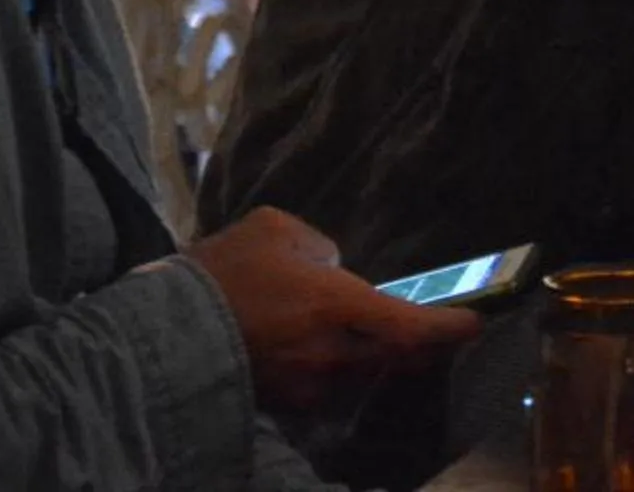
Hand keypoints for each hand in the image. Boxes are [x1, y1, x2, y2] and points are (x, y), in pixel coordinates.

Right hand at [187, 208, 481, 411]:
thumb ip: (317, 246)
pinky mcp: (281, 403)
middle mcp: (332, 355)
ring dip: (374, 356)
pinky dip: (336, 368)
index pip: (412, 326)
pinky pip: (325, 385)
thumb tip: (332, 267)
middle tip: (433, 330)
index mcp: (338, 307)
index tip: (473, 322)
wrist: (159, 333)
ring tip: (374, 334)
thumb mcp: (273, 230)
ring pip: (360, 373)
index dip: (449, 327)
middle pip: (395, 358)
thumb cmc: (221, 272)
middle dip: (418, 345)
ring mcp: (306, 385)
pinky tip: (323, 350)